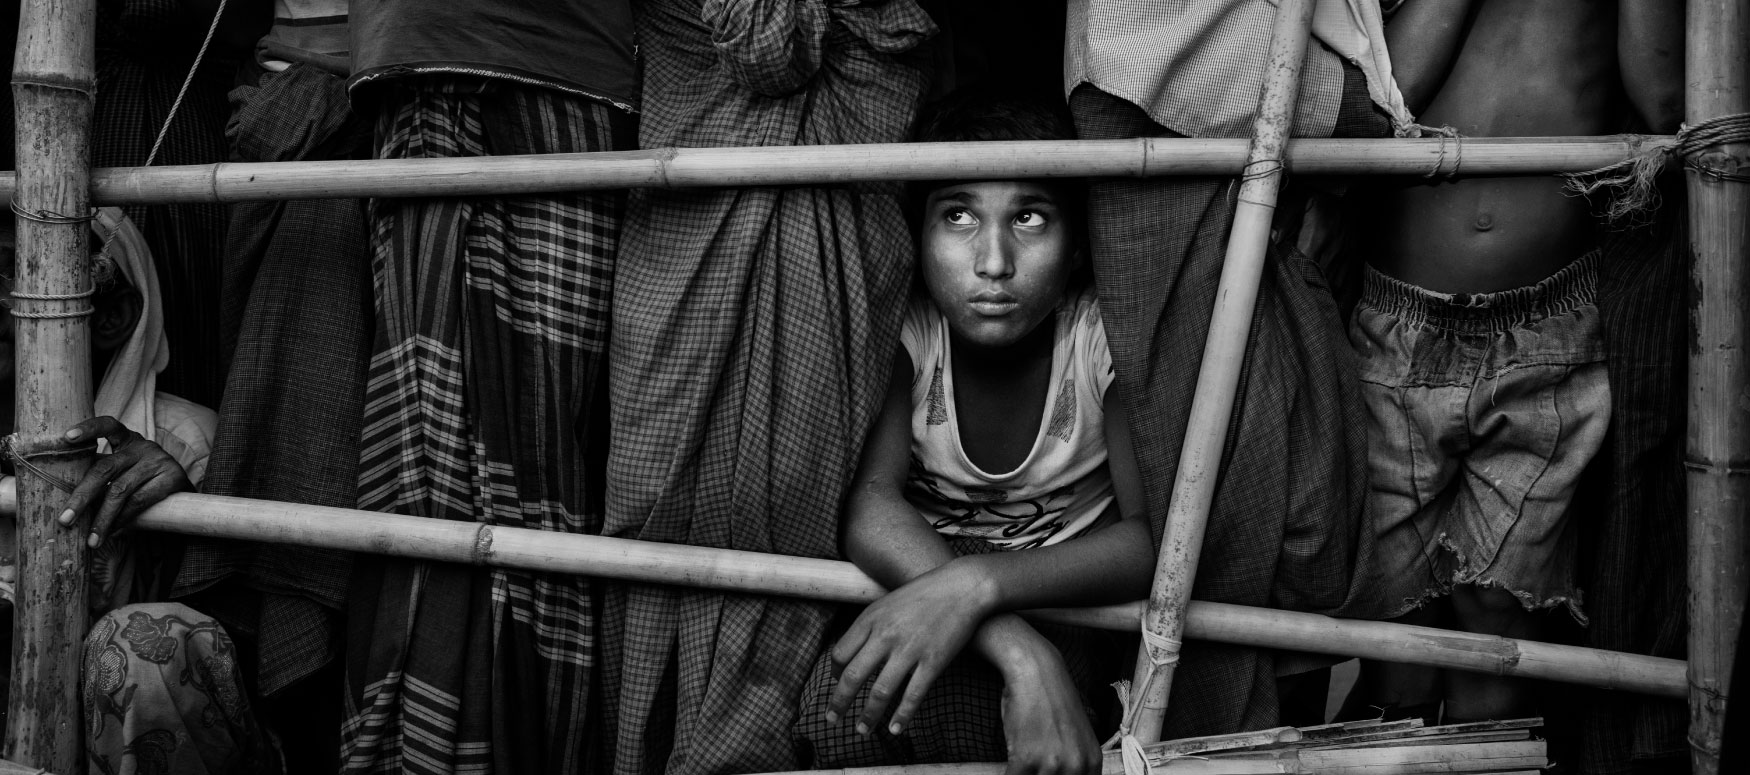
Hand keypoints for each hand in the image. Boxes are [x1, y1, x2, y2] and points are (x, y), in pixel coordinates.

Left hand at [56, 416, 189, 546]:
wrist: (184, 493)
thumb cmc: (142, 481)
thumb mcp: (122, 470)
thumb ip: (99, 475)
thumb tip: (62, 497)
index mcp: (126, 439)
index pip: (108, 426)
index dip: (88, 428)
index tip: (67, 437)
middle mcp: (142, 446)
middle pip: (105, 468)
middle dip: (82, 495)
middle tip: (65, 519)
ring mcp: (158, 460)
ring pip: (120, 490)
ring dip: (102, 517)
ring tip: (92, 538)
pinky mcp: (172, 477)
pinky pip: (140, 501)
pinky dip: (122, 519)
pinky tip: (113, 532)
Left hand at [827, 558, 995, 735]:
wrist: (963, 586)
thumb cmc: (925, 593)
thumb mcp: (888, 602)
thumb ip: (870, 625)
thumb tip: (853, 651)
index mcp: (871, 619)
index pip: (840, 654)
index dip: (834, 674)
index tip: (837, 685)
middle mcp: (886, 635)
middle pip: (852, 677)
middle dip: (839, 703)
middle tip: (832, 720)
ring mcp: (910, 650)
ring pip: (880, 692)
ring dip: (868, 716)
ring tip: (862, 730)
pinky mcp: (933, 661)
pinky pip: (913, 695)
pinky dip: (902, 716)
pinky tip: (895, 729)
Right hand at [998, 650, 1101, 774]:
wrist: (1036, 672)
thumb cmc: (1051, 700)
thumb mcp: (1075, 737)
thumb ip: (1074, 763)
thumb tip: (1062, 774)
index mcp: (1092, 762)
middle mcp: (1076, 765)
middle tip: (1034, 770)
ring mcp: (1052, 763)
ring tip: (1021, 766)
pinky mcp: (1026, 759)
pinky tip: (1009, 768)